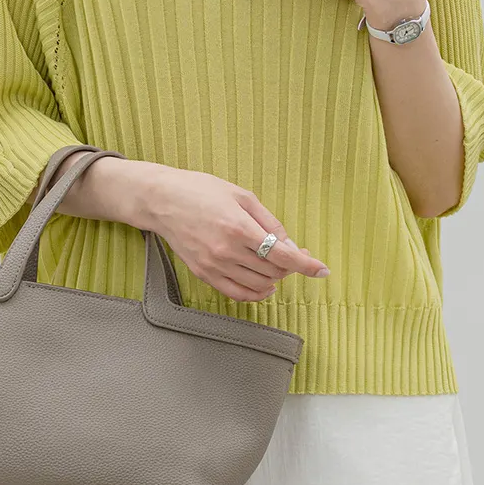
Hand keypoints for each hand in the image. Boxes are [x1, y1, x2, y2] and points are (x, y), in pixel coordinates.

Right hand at [139, 163, 329, 302]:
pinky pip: (237, 294)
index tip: (322, 270)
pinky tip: (264, 285)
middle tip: (294, 254)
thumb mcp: (241, 195)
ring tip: (276, 264)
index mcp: (238, 227)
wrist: (161, 200)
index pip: (282, 254)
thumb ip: (268, 221)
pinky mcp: (203, 274)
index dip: (307, 264)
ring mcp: (214, 265)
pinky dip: (256, 294)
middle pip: (273, 271)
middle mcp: (227, 250)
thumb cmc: (200, 190)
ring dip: (275, 278)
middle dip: (291, 266)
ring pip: (258, 285)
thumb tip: (289, 244)